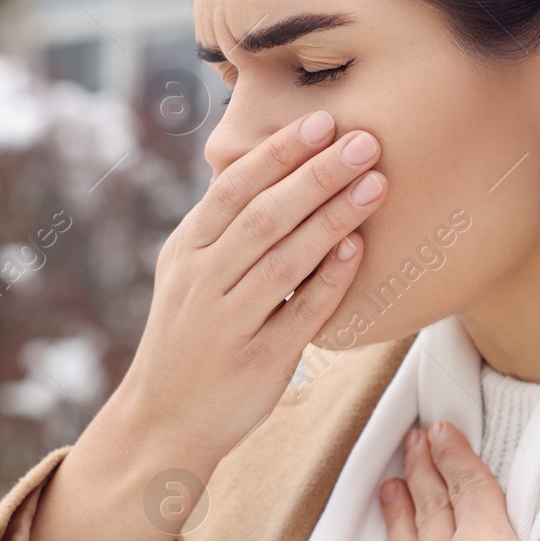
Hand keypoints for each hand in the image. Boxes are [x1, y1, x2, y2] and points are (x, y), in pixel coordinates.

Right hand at [118, 108, 386, 473]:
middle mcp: (203, 282)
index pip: (233, 189)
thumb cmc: (190, 336)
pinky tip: (358, 249)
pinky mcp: (259, 361)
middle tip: (363, 141)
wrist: (163, 419)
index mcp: (187, 251)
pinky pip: (301, 313)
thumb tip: (269, 166)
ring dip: (332, 218)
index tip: (320, 121)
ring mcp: (230, 323)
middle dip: (316, 175)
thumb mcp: (188, 275)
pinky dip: (330, 279)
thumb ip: (223, 227)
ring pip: (284, 260)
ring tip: (375, 184)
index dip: (278, 153)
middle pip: (263, 216)